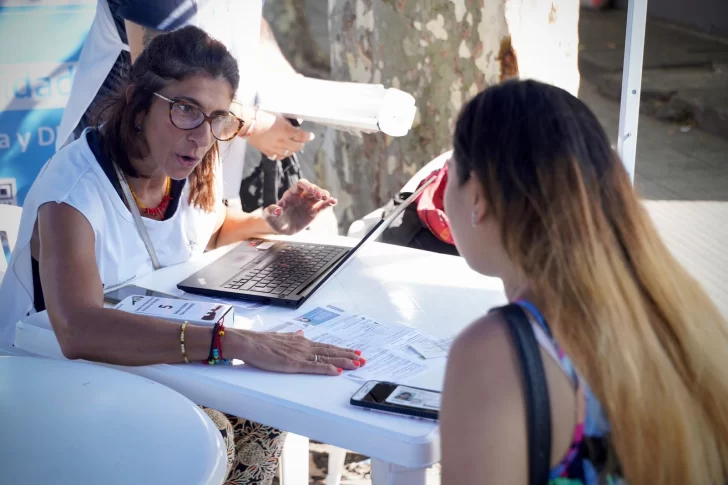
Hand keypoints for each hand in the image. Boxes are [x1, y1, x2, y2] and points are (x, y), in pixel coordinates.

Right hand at [229, 329, 364, 375]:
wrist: (250, 342)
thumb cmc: (262, 342)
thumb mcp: (281, 336)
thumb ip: (293, 336)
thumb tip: (302, 333)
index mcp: (302, 342)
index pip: (326, 346)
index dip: (341, 350)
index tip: (354, 352)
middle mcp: (305, 347)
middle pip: (331, 351)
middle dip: (348, 355)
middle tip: (363, 359)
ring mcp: (301, 355)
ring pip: (327, 358)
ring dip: (344, 361)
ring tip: (357, 364)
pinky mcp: (294, 364)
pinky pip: (315, 367)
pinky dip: (328, 369)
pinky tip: (338, 371)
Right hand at [245, 110, 313, 159]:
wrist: (246, 123)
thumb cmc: (261, 115)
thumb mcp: (277, 115)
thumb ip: (287, 120)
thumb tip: (295, 121)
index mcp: (286, 130)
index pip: (301, 136)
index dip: (308, 136)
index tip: (311, 135)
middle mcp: (282, 141)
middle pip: (297, 147)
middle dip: (301, 144)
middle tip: (302, 141)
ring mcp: (274, 147)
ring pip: (288, 153)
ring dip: (293, 150)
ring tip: (293, 146)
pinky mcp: (266, 151)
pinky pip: (277, 157)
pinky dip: (282, 155)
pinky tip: (283, 152)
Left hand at [263, 179, 336, 234]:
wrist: (281, 229)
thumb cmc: (274, 219)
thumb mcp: (268, 216)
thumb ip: (271, 211)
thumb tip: (277, 210)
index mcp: (291, 194)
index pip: (300, 185)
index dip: (306, 185)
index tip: (311, 190)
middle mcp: (301, 196)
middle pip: (312, 189)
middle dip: (317, 190)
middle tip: (320, 196)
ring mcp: (308, 204)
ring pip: (319, 196)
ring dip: (324, 195)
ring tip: (328, 199)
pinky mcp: (313, 212)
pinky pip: (322, 206)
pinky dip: (328, 203)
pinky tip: (334, 202)